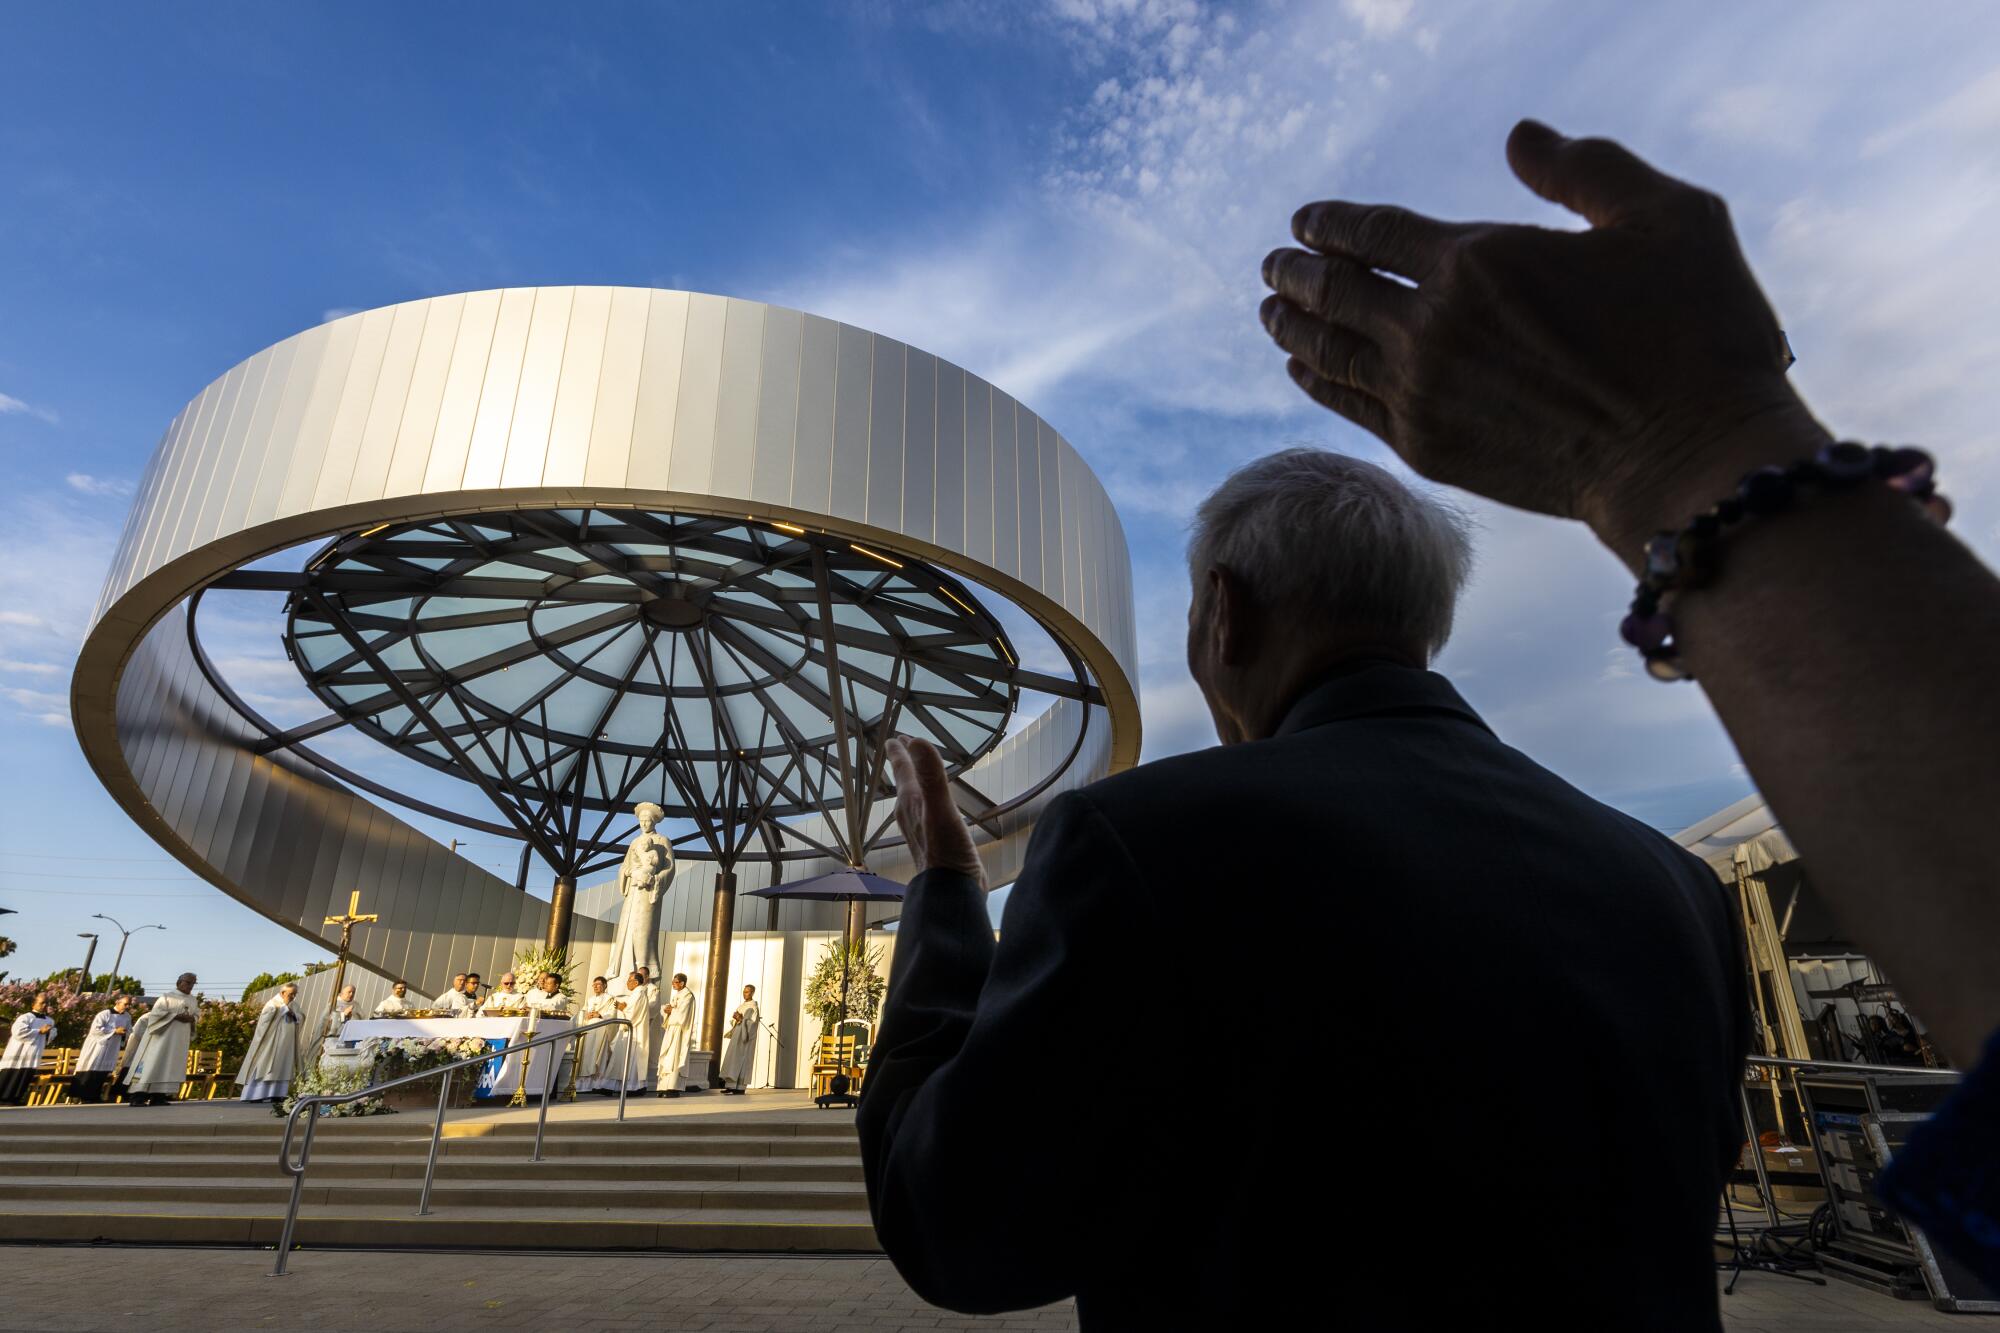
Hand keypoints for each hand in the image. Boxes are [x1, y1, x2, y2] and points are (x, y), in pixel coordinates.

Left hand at [884, 736, 984, 884]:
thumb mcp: (941, 809)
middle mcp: (910, 815)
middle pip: (904, 782)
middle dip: (904, 764)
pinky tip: (935, 807)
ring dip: (914, 782)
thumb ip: (930, 775)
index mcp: (910, 803)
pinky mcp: (933, 842)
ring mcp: (920, 830)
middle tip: (904, 747)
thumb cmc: (946, 853)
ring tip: (917, 774)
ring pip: (913, 798)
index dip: (900, 751)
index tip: (896, 737)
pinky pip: (926, 812)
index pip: (902, 770)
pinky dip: (928, 801)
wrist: (951, 893)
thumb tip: (916, 740)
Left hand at [1260, 119, 1825, 560]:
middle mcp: (1433, 327)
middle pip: (1336, 291)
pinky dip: (1317, 382)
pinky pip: (1349, 407)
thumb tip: (1520, 137)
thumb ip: (1586, 169)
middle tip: (1272, 266)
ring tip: (1269, 312)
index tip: (1305, 222)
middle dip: (1295, 274)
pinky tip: (1302, 370)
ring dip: (1292, 327)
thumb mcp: (1667, 217)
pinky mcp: (1429, 450)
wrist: (1688, 461)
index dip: (1332, 224)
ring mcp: (1423, 394)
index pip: (1375, 233)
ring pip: (1329, 352)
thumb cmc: (1695, 335)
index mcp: (1479, 260)